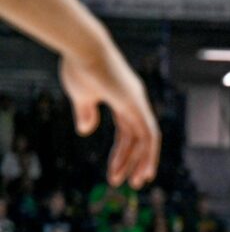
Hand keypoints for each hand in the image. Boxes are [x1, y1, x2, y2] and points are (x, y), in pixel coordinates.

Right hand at [60, 45, 159, 187]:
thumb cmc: (78, 67)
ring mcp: (138, 102)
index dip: (123, 153)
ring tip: (134, 182)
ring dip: (141, 162)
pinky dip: (149, 153)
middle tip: (129, 183)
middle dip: (133, 161)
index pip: (128, 132)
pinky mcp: (137, 104)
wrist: (82, 48)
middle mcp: (135, 102)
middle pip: (138, 138)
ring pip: (147, 139)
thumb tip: (86, 130)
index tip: (115, 172)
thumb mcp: (81, 96)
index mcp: (123, 100)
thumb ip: (85, 112)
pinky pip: (149, 134)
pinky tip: (144, 169)